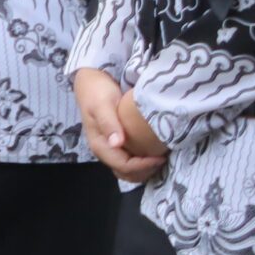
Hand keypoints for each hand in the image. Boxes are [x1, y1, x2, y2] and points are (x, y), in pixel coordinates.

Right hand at [74, 68, 166, 183]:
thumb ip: (109, 123)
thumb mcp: (102, 104)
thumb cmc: (97, 91)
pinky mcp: (117, 143)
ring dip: (145, 169)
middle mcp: (105, 150)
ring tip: (161, 157)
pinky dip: (143, 163)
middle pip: (126, 173)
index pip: (124, 166)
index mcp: (100, 144)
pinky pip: (130, 162)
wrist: (91, 81)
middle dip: (146, 171)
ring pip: (128, 171)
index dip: (144, 165)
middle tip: (164, 157)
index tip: (162, 155)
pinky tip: (154, 152)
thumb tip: (117, 143)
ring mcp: (111, 148)